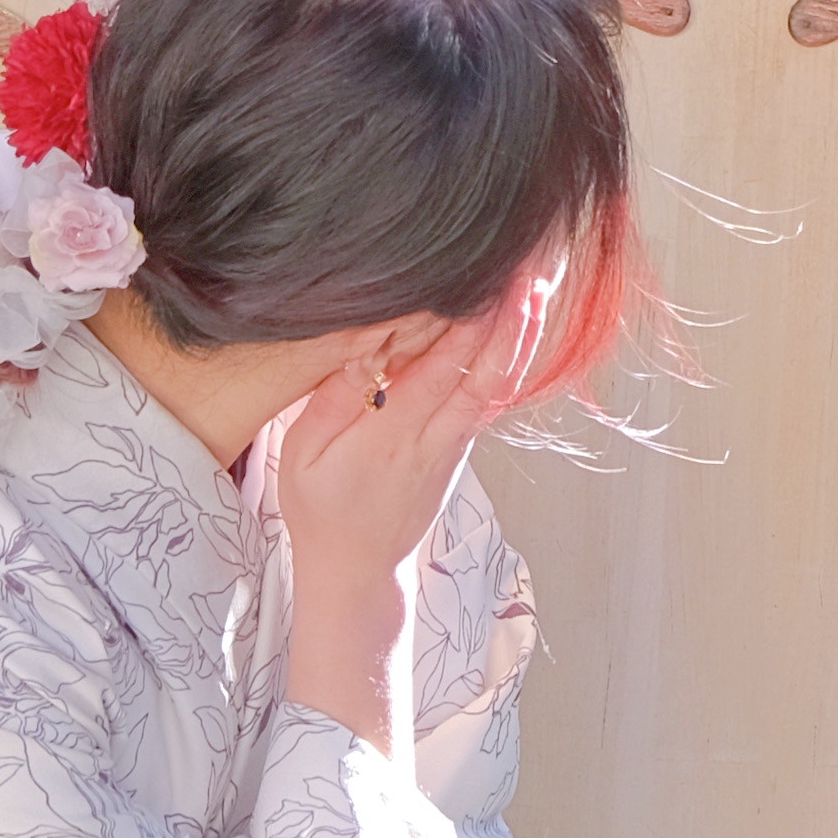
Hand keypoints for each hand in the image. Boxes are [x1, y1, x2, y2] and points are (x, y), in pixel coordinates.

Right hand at [270, 297, 523, 763]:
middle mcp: (434, 438)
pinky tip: (518, 323)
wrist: (358, 570)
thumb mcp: (302, 455)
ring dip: (519, 334)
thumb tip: (364, 343)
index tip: (480, 277)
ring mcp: (454, 444)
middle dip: (508, 319)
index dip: (466, 325)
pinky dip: (508, 359)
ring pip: (496, 383)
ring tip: (536, 283)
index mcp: (391, 435)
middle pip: (483, 371)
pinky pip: (489, 396)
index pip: (439, 370)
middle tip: (528, 266)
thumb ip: (334, 398)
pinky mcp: (460, 447)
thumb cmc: (320, 507)